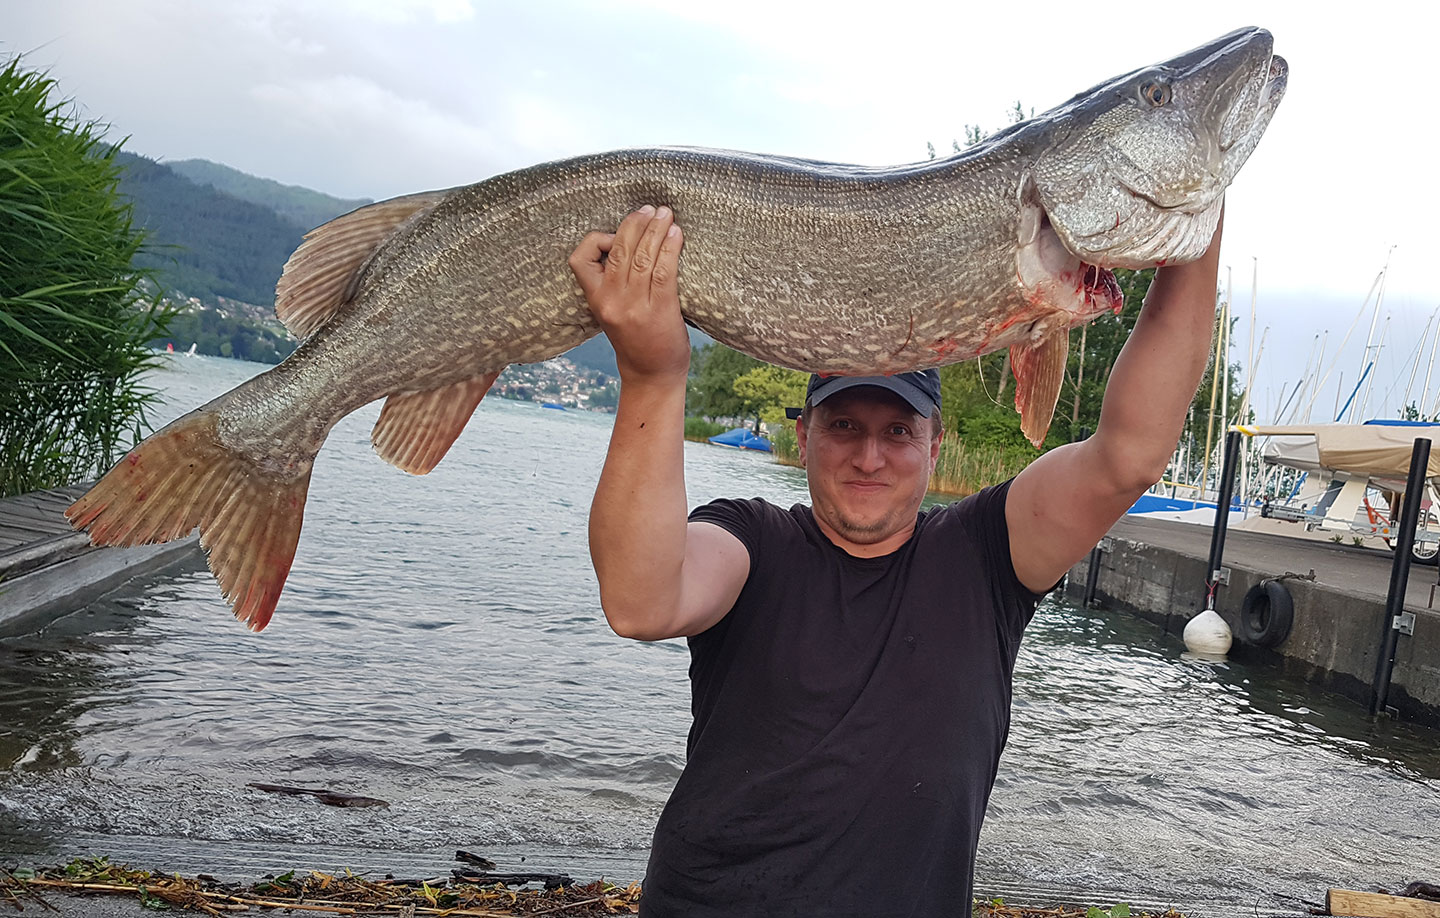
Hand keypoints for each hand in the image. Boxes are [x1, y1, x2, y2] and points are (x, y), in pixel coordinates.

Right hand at [569, 205, 688, 379]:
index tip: (616, 236)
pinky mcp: (659, 309)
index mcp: (595, 299)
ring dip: (656, 229)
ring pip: (642, 255)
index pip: (580, 259)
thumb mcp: (611, 310)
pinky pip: (663, 269)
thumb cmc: (636, 338)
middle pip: (618, 249)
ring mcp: (635, 305)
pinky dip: (671, 247)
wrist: (651, 374)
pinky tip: (677, 234)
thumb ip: (613, 282)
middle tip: (651, 209)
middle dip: (635, 223)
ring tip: (666, 214)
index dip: (597, 240)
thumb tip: (629, 241)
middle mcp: (611, 301)